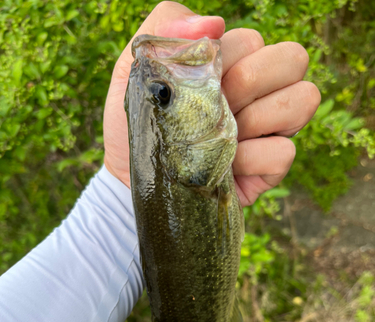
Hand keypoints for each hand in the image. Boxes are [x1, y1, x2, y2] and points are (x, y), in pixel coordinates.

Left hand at [103, 2, 319, 205]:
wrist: (137, 178)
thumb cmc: (141, 125)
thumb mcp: (134, 71)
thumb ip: (164, 28)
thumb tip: (215, 23)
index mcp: (231, 66)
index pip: (254, 40)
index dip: (227, 59)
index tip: (196, 85)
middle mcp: (258, 93)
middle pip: (294, 59)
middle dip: (250, 80)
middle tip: (218, 105)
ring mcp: (268, 130)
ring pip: (304, 99)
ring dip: (256, 118)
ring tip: (220, 138)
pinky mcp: (270, 168)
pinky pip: (285, 152)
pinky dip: (250, 160)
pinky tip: (226, 168)